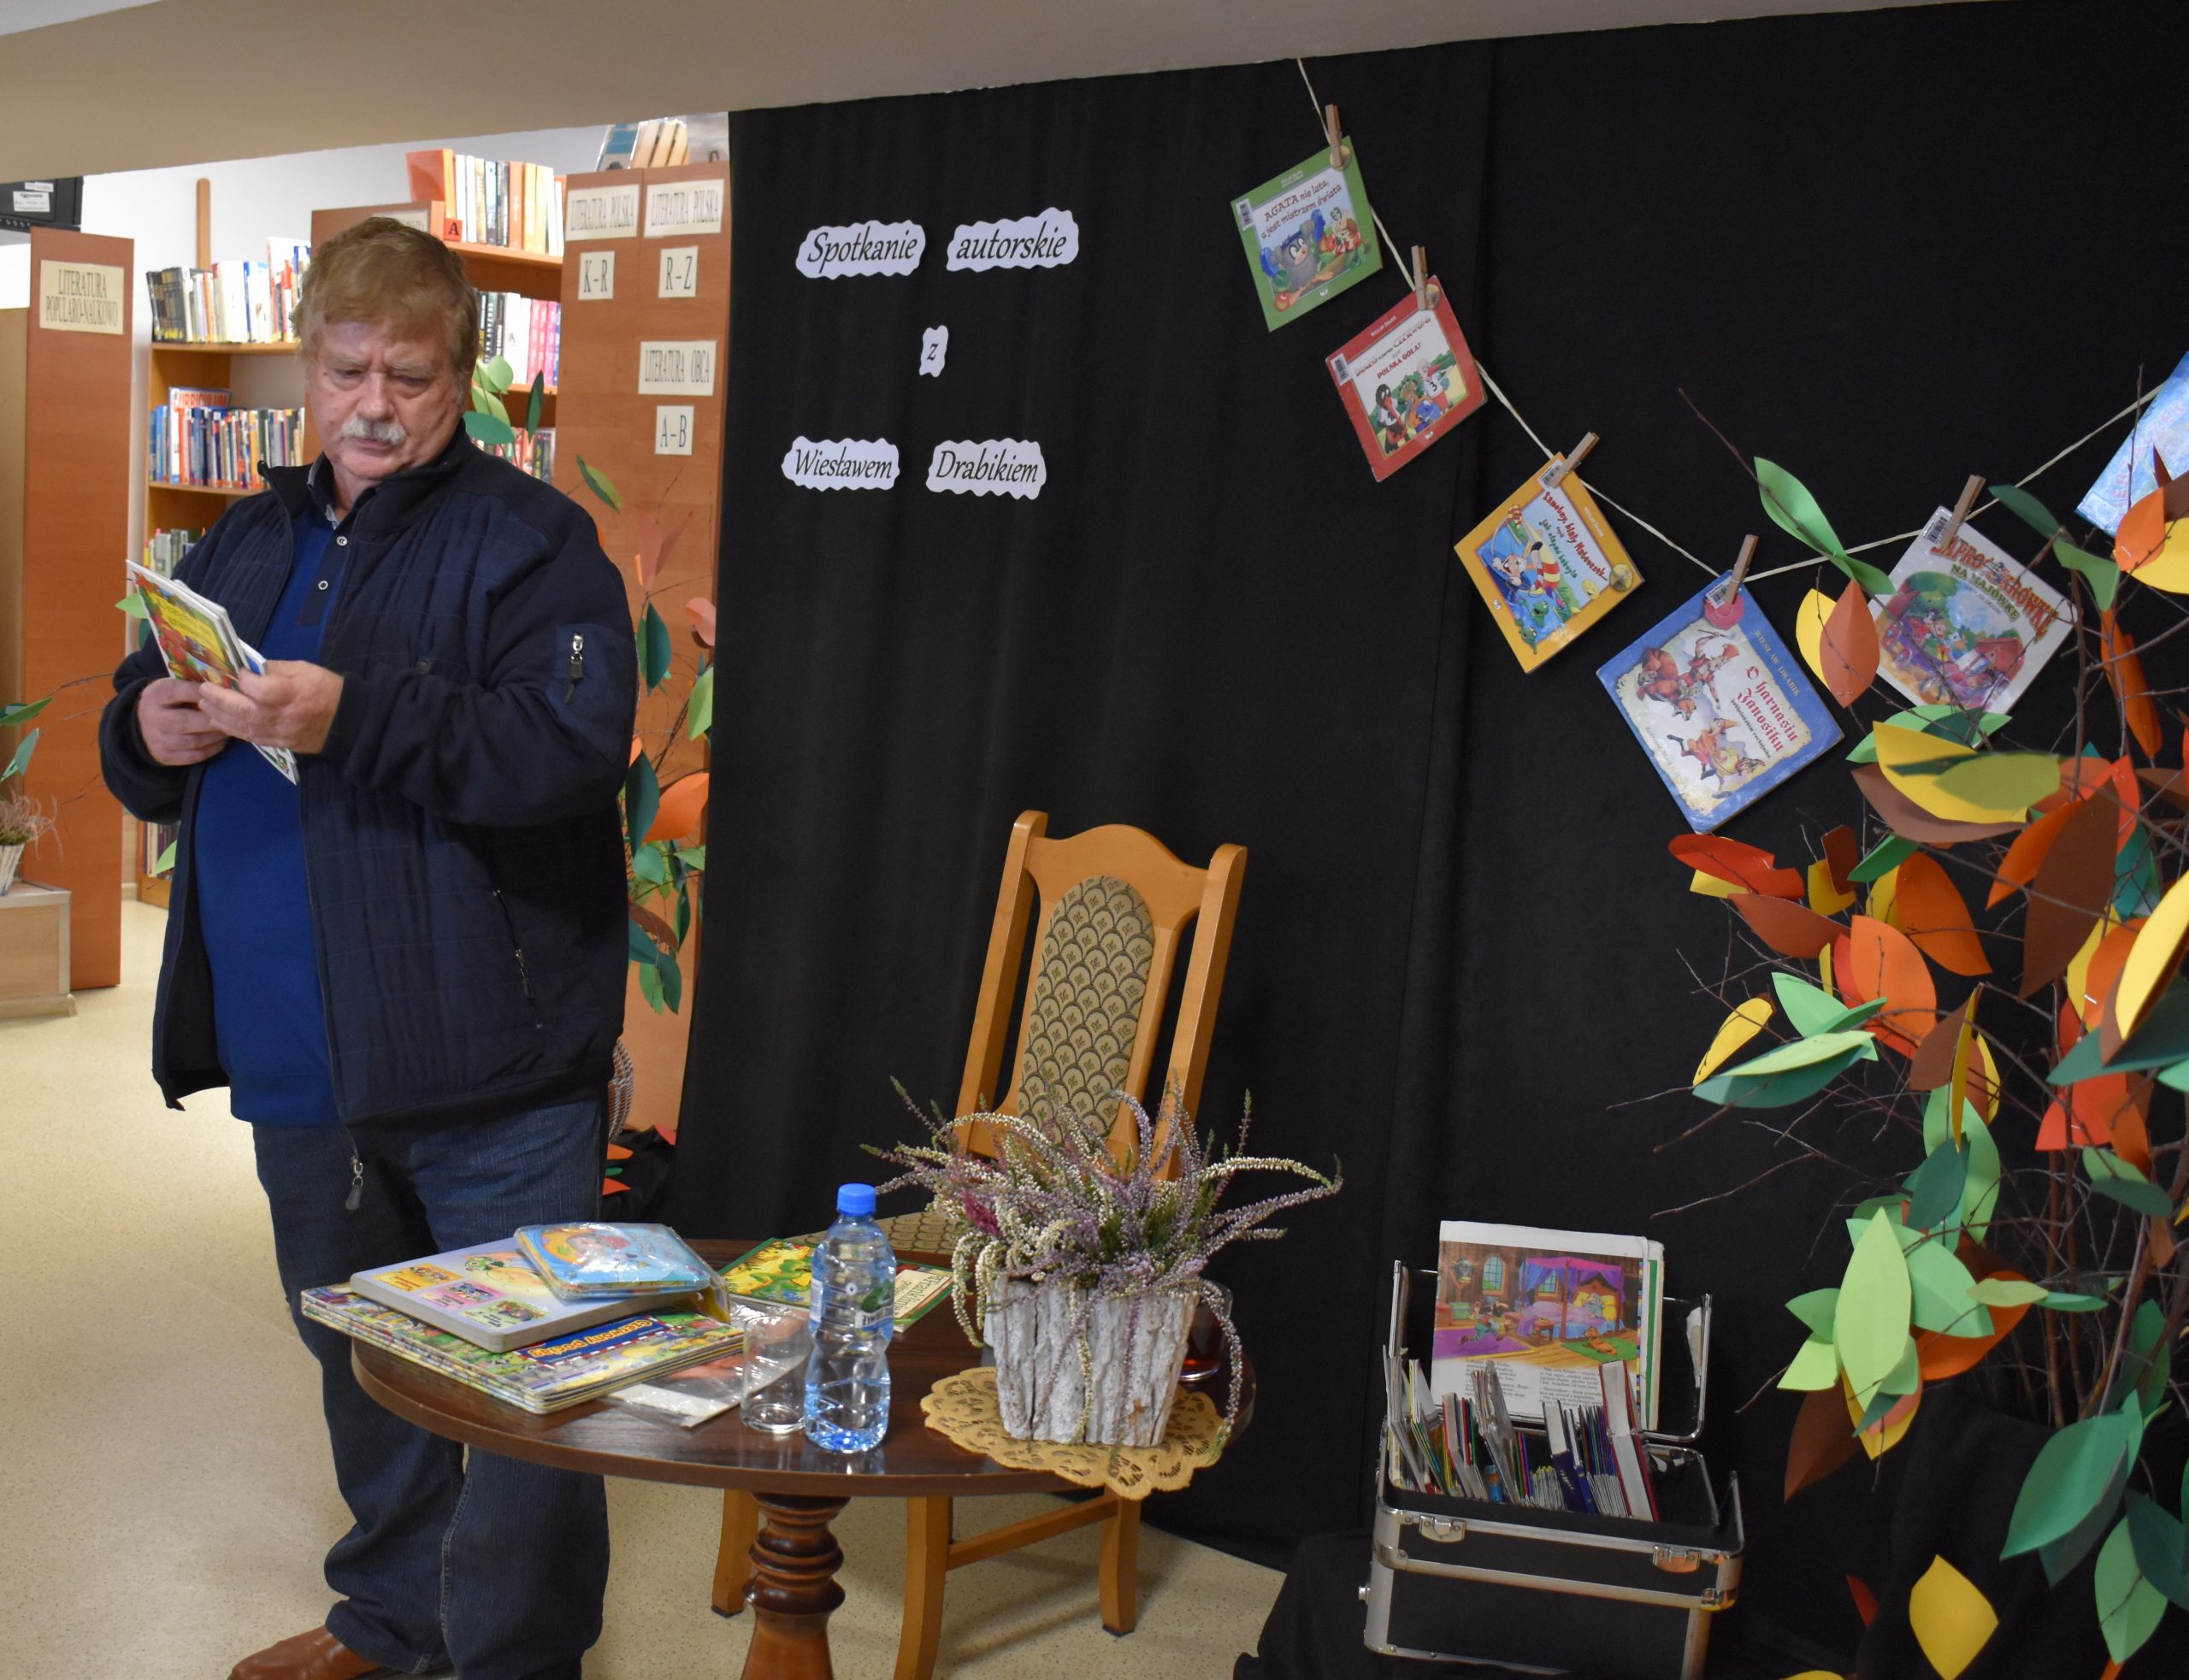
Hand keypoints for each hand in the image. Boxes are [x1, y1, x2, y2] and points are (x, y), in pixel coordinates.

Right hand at [136, 678, 227, 766]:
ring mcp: (157, 739)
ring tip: (230, 729)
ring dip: (215, 736)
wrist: (145, 724)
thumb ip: (195, 685)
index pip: (178, 692)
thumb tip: (225, 685)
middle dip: (212, 719)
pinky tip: (221, 741)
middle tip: (232, 716)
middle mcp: (153, 717)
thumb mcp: (175, 686)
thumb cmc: (171, 701)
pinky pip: (193, 755)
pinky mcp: (165, 756)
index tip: (223, 693)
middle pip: (186, 720)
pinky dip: (211, 749)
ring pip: (192, 740)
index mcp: (156, 695)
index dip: (202, 693)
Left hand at [195, 660, 345, 755]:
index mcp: (293, 693)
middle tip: (204, 688)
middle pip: (244, 710)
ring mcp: (279, 732)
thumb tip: (249, 670)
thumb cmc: (326, 689)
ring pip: (242, 726)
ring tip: (204, 703)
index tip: (238, 671)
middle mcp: (283, 715)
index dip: (244, 679)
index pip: (260, 689)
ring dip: (219, 715)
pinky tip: (218, 720)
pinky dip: (230, 729)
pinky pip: (249, 737)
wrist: (346, 722)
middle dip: (219, 699)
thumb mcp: (304, 669)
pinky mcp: (278, 743)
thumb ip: (275, 669)